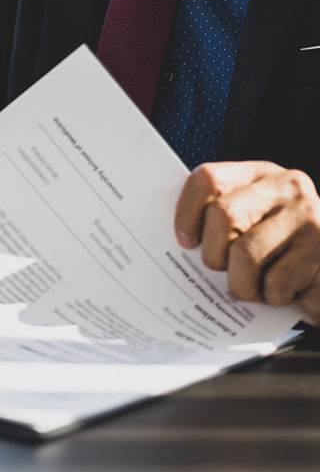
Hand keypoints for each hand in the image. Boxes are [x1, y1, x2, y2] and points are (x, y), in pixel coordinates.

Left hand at [174, 161, 319, 321]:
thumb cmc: (275, 254)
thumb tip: (166, 240)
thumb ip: (216, 221)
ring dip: (241, 284)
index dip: (187, 213)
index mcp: (258, 175)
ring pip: (245, 254)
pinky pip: (276, 281)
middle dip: (214, 254)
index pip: (208, 178)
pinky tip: (282, 292)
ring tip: (253, 286)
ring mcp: (309, 215)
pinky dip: (271, 296)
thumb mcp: (247, 226)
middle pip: (223, 215)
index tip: (185, 242)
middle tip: (224, 269)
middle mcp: (286, 187)